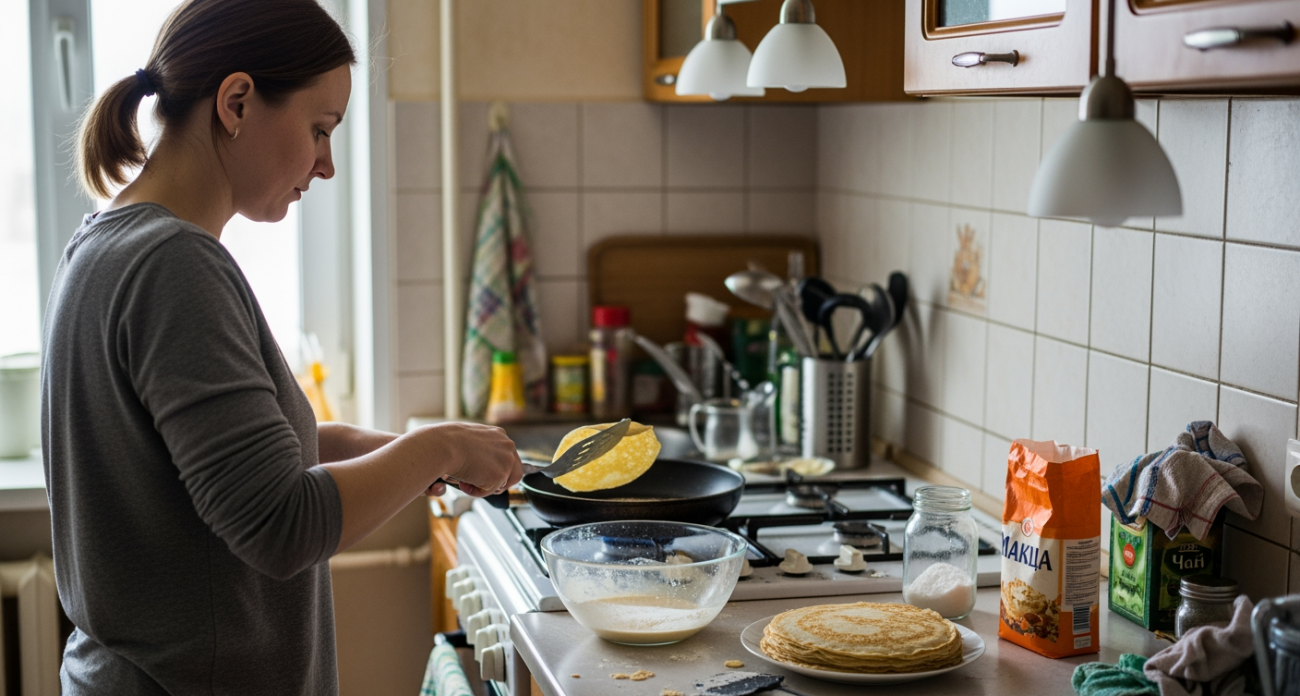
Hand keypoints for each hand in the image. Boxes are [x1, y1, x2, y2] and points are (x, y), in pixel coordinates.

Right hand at [405, 422, 522, 497]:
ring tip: (467, 481)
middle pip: (515, 471)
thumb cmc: (447, 441)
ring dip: (486, 486)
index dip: (497, 468)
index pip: (507, 456)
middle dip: (498, 481)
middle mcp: (507, 446)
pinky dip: (475, 491)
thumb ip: (478, 450)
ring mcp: (506, 461)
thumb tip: (477, 463)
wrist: (443, 446)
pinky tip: (463, 482)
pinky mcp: (500, 475)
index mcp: (499, 435)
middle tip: (479, 483)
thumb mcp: (467, 440)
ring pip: (502, 483)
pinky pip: (488, 491)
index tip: (485, 474)